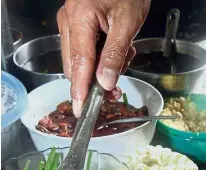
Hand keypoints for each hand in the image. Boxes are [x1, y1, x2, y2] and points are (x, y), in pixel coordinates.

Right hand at [57, 0, 150, 116]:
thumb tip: (104, 83)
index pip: (79, 62)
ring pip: (81, 62)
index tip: (81, 109)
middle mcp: (69, 21)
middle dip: (95, 82)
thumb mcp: (128, 23)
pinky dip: (101, 59)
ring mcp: (71, 23)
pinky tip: (117, 50)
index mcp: (80, 17)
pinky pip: (85, 52)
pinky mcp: (77, 26)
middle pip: (76, 66)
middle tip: (116, 90)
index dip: (80, 89)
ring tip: (124, 55)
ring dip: (102, 70)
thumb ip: (115, 55)